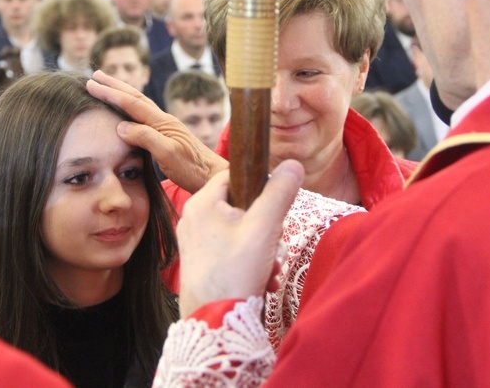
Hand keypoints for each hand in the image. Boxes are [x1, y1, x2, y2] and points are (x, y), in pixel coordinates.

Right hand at [87, 71, 228, 192]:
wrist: (212, 176)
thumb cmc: (193, 169)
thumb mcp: (168, 155)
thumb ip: (146, 138)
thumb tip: (121, 126)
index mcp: (162, 122)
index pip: (132, 103)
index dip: (111, 93)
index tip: (91, 84)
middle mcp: (164, 120)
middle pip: (136, 97)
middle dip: (114, 85)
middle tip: (95, 75)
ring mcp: (166, 127)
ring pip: (140, 104)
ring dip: (122, 93)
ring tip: (107, 85)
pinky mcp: (166, 135)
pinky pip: (143, 115)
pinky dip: (130, 107)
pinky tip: (127, 111)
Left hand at [177, 160, 303, 317]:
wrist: (214, 325)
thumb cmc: (234, 272)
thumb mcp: (264, 228)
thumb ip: (279, 193)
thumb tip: (293, 164)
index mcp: (202, 203)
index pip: (236, 175)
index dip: (260, 187)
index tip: (275, 207)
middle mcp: (195, 219)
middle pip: (243, 206)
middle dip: (268, 228)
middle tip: (274, 247)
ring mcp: (198, 243)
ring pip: (243, 232)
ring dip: (266, 249)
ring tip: (271, 269)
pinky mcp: (204, 264)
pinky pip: (235, 252)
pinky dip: (254, 264)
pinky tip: (264, 280)